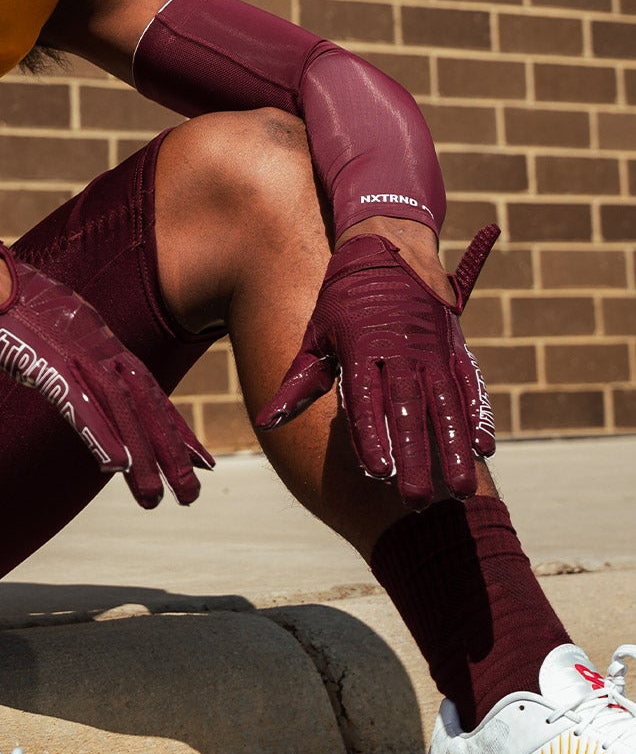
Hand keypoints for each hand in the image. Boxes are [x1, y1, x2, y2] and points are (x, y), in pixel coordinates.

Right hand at [0, 221, 212, 507]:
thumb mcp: (0, 334)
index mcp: (90, 334)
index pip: (142, 384)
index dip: (169, 423)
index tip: (196, 457)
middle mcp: (91, 342)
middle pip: (142, 401)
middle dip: (170, 449)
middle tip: (193, 492)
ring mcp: (70, 350)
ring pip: (118, 409)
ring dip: (143, 456)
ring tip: (162, 498)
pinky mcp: (41, 359)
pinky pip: (76, 403)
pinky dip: (98, 433)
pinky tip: (116, 466)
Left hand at [256, 225, 499, 508]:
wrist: (387, 250)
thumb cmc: (341, 302)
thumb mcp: (315, 336)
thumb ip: (298, 384)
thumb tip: (268, 422)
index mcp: (361, 347)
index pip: (365, 401)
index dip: (371, 438)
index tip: (378, 474)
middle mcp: (401, 350)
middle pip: (409, 411)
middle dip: (415, 458)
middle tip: (417, 502)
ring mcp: (432, 350)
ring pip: (446, 405)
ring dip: (453, 448)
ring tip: (460, 491)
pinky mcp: (455, 349)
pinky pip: (470, 386)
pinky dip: (478, 416)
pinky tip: (484, 449)